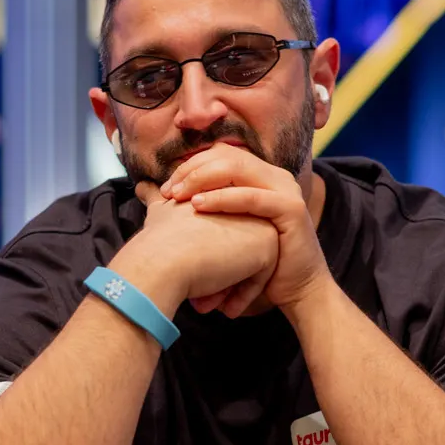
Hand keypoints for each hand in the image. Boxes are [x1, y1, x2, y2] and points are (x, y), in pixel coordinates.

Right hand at [117, 181, 278, 318]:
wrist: (164, 259)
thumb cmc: (159, 240)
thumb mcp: (160, 212)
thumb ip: (158, 200)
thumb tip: (144, 188)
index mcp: (219, 192)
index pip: (220, 234)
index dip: (205, 259)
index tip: (188, 280)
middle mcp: (242, 202)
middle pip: (236, 249)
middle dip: (218, 278)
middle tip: (199, 299)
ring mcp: (259, 222)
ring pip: (249, 264)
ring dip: (228, 288)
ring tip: (206, 303)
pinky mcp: (269, 244)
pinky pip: (262, 278)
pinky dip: (243, 295)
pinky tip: (225, 308)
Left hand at [161, 145, 330, 309]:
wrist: (297, 290)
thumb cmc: (258, 262)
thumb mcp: (228, 228)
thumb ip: (199, 206)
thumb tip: (147, 191)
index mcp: (261, 176)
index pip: (221, 155)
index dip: (191, 165)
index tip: (165, 188)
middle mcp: (275, 176)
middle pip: (227, 156)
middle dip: (192, 170)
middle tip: (168, 191)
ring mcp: (285, 190)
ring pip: (238, 169)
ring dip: (202, 179)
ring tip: (178, 196)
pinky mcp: (292, 210)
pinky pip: (252, 197)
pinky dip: (223, 199)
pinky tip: (199, 205)